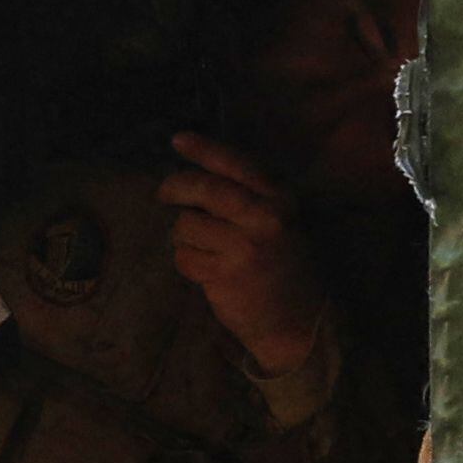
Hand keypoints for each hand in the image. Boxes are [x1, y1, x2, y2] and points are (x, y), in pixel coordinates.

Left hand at [160, 132, 330, 376]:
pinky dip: (186, 262)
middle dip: (175, 186)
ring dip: (184, 236)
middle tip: (163, 193)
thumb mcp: (281, 222)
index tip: (177, 139)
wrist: (299, 323)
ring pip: (187, 225)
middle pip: (204, 189)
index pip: (237, 164)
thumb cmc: (283, 267)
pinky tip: (206, 271)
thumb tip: (196, 174)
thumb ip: (249, 197)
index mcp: (280, 200)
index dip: (204, 149)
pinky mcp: (225, 274)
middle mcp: (265, 218)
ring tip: (204, 249)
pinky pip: (184, 256)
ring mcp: (244, 247)